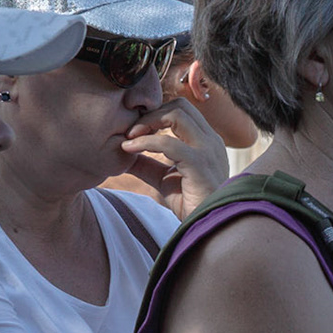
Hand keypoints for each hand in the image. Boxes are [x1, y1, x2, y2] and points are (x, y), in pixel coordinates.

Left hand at [122, 97, 230, 217]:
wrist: (208, 226)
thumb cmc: (192, 204)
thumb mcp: (164, 179)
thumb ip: (147, 163)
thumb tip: (122, 151)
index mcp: (206, 141)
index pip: (182, 110)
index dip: (155, 114)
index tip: (135, 129)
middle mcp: (210, 141)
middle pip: (180, 106)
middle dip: (151, 113)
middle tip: (131, 131)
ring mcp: (208, 150)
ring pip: (177, 114)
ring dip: (147, 122)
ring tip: (130, 138)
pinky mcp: (200, 164)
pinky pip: (169, 143)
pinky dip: (145, 142)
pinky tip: (130, 149)